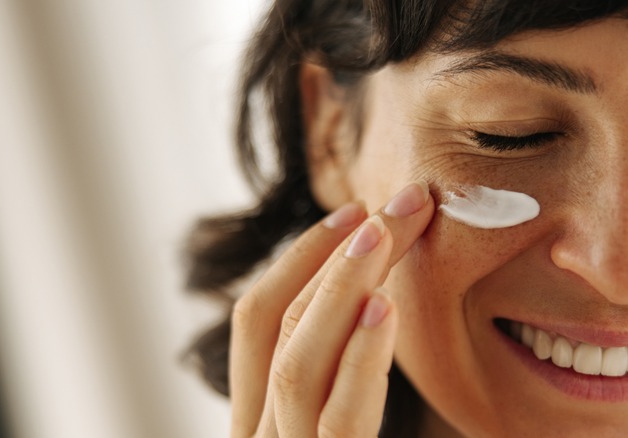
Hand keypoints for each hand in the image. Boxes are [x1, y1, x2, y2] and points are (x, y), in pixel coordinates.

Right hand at [230, 181, 433, 437]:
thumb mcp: (340, 417)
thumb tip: (373, 289)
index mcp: (258, 415)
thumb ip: (340, 373)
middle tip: (404, 202)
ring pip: (296, 365)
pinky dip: (359, 360)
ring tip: (386, 232)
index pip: (257, 320)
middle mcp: (260, 434)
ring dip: (341, 290)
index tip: (356, 210)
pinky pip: (339, 419)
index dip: (300, 257)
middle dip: (336, 254)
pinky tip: (383, 309)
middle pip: (281, 326)